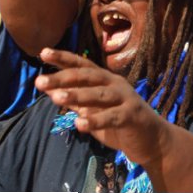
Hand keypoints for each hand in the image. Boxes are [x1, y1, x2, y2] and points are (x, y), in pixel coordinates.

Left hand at [36, 48, 161, 159]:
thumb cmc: (119, 122)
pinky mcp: (132, 116)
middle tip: (41, 81)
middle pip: (88, 77)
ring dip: (77, 95)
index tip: (43, 53)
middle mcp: (114, 84)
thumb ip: (75, 100)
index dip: (63, 58)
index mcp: (105, 80)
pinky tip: (79, 124)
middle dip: (63, 78)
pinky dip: (96, 120)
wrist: (151, 139)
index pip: (82, 66)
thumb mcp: (93, 110)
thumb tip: (50, 91)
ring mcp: (125, 98)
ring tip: (56, 98)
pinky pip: (112, 117)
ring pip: (98, 94)